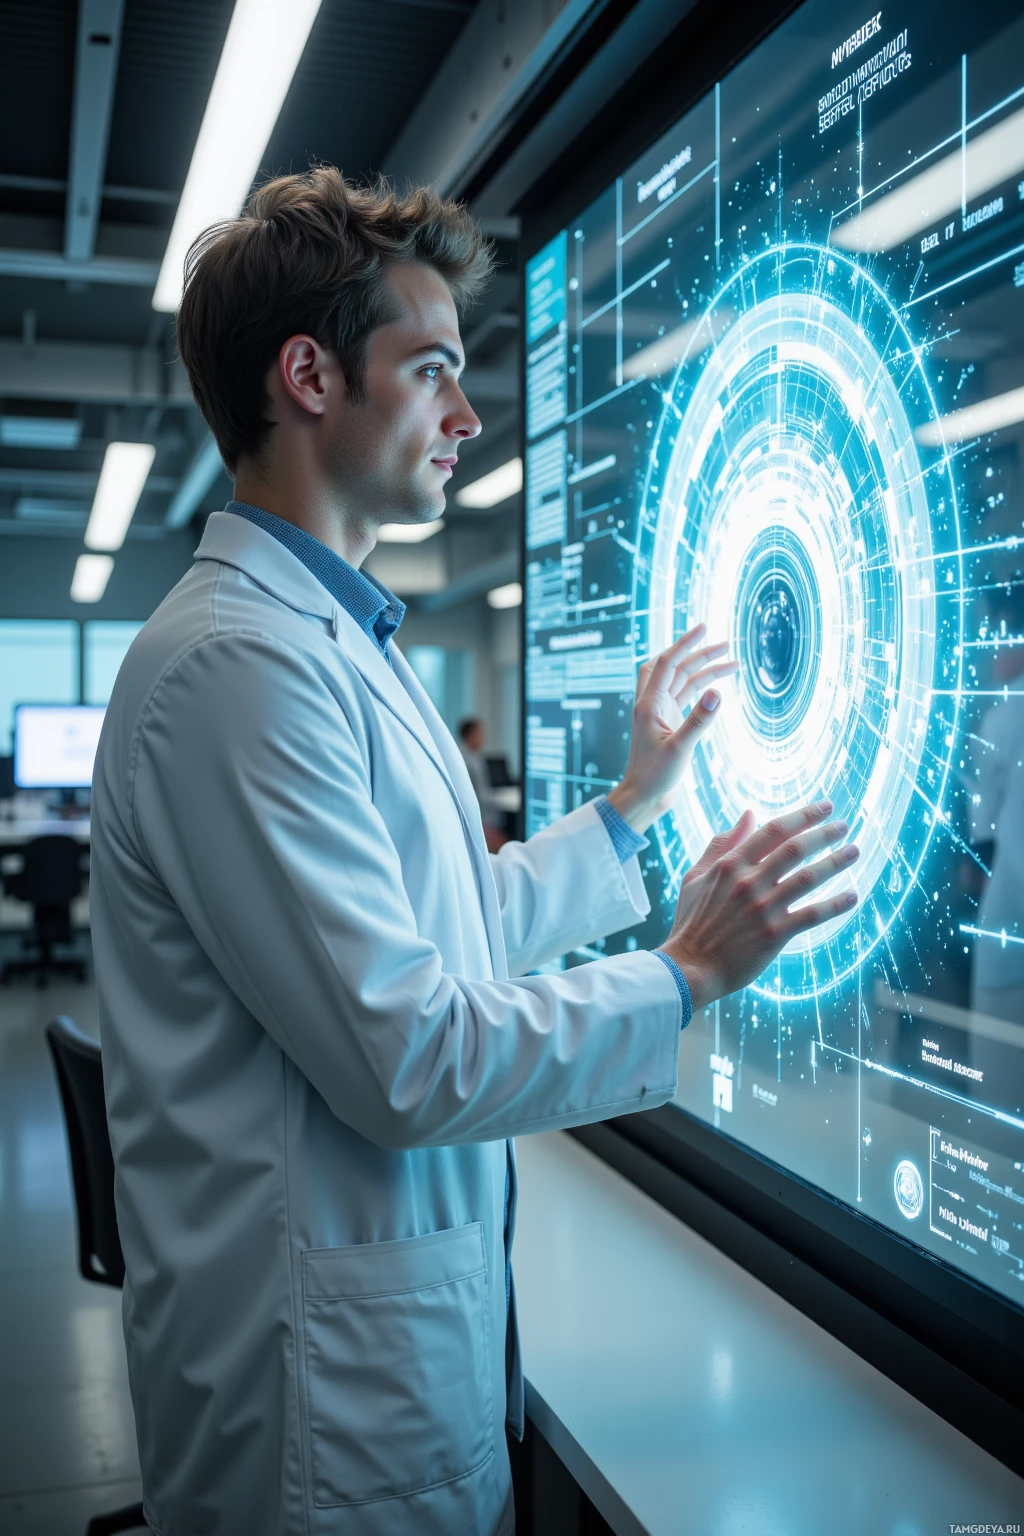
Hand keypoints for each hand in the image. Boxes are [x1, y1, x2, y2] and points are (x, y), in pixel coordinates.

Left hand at [606, 625, 737, 832]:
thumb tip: (717, 693)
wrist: (644, 797)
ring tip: (733, 662)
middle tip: (726, 644)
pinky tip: (718, 685)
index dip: (685, 643)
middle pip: (675, 667)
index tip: (705, 628)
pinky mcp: (669, 724)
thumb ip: (699, 721)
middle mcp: (652, 704)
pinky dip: (701, 688)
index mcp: (648, 704)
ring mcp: (660, 713)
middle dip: (698, 653)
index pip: (667, 663)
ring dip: (704, 670)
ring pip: (682, 682)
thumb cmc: (654, 776)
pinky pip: (686, 697)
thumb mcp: (680, 749)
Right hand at [661, 799, 859, 1009]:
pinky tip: (852, 896)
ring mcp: (762, 908)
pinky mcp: (773, 934)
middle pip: (795, 849)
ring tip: (854, 852)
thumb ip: (721, 844)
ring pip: (808, 878)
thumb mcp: (695, 876)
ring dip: (835, 862)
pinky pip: (812, 915)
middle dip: (825, 834)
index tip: (825, 807)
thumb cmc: (692, 922)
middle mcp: (748, 882)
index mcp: (729, 865)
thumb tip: (748, 815)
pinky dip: (835, 904)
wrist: (689, 967)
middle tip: (844, 826)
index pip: (773, 831)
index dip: (803, 815)